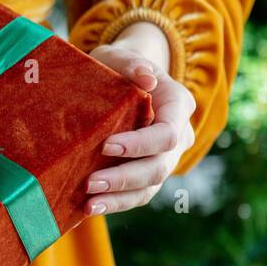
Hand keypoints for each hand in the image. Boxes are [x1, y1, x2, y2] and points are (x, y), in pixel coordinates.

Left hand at [85, 23, 195, 214]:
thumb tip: (146, 78)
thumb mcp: (121, 55)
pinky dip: (115, 203)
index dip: (140, 144)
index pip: (166, 133)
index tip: (107, 146)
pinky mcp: (148, 174)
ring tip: (88, 206)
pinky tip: (88, 209)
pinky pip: (137, 195)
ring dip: (118, 199)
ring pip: (149, 188)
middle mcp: (178, 136)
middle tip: (90, 183)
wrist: (125, 79)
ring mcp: (165, 158)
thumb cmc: (120, 65)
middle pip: (159, 167)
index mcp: (178, 105)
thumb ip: (131, 63)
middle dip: (125, 178)